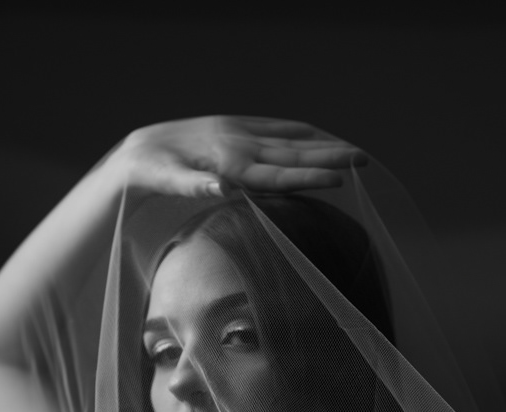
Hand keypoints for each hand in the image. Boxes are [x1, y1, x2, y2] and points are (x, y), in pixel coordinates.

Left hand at [117, 116, 365, 198]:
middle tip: (364, 161)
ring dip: (324, 146)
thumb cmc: (155, 171)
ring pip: (291, 140)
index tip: (339, 179)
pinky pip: (277, 130)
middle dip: (331, 157)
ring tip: (353, 151)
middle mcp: (240, 144)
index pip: (278, 173)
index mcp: (229, 161)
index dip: (309, 177)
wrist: (141, 147)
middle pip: (294, 153)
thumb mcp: (168, 182)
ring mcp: (241, 134)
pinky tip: (319, 137)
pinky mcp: (237, 129)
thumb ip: (194, 185)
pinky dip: (302, 134)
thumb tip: (220, 188)